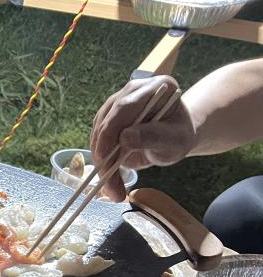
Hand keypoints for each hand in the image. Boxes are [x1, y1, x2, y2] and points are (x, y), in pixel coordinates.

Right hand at [90, 75, 194, 200]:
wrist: (174, 138)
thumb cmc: (179, 137)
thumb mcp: (175, 140)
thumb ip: (154, 136)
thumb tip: (124, 137)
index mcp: (155, 88)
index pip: (124, 107)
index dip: (110, 132)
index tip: (104, 158)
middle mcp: (133, 90)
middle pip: (107, 120)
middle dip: (103, 154)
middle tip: (109, 184)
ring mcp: (117, 102)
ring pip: (98, 132)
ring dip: (101, 162)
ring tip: (113, 188)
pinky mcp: (108, 117)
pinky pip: (98, 139)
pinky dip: (101, 161)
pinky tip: (109, 178)